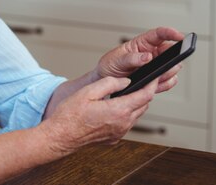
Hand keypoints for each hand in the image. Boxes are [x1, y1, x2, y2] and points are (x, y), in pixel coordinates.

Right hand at [39, 76, 156, 155]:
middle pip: (144, 106)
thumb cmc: (70, 115)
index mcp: (118, 111)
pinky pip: (127, 124)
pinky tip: (115, 107)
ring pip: (136, 115)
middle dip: (144, 93)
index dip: (152, 84)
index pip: (145, 96)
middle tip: (140, 81)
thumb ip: (110, 83)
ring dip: (135, 104)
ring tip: (127, 93)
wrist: (61, 136)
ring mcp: (119, 133)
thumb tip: (126, 81)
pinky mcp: (114, 138)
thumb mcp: (88, 91)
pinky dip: (127, 114)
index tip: (154, 76)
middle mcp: (122, 124)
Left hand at [94, 27, 184, 93]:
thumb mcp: (116, 60)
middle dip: (172, 58)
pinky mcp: (156, 80)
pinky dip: (166, 84)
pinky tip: (156, 85)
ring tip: (154, 78)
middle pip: (171, 52)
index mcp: (142, 44)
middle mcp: (152, 54)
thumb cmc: (110, 66)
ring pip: (172, 68)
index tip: (181, 36)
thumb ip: (131, 58)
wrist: (106, 82)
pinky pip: (168, 81)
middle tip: (167, 65)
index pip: (159, 34)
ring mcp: (155, 67)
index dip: (171, 33)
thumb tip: (147, 56)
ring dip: (168, 73)